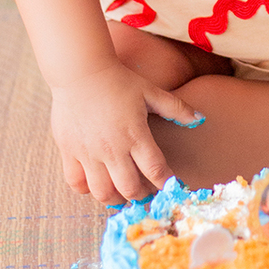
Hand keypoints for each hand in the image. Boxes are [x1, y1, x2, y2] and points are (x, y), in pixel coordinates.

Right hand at [50, 63, 203, 205]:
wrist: (80, 70)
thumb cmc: (118, 80)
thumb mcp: (150, 91)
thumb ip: (176, 108)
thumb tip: (200, 118)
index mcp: (135, 134)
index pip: (156, 170)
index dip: (165, 184)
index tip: (169, 187)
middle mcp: (112, 148)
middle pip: (130, 189)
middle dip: (141, 196)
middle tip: (144, 192)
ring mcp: (88, 152)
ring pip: (102, 192)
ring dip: (114, 198)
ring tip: (120, 192)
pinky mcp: (69, 151)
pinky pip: (76, 182)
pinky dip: (86, 188)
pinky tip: (95, 181)